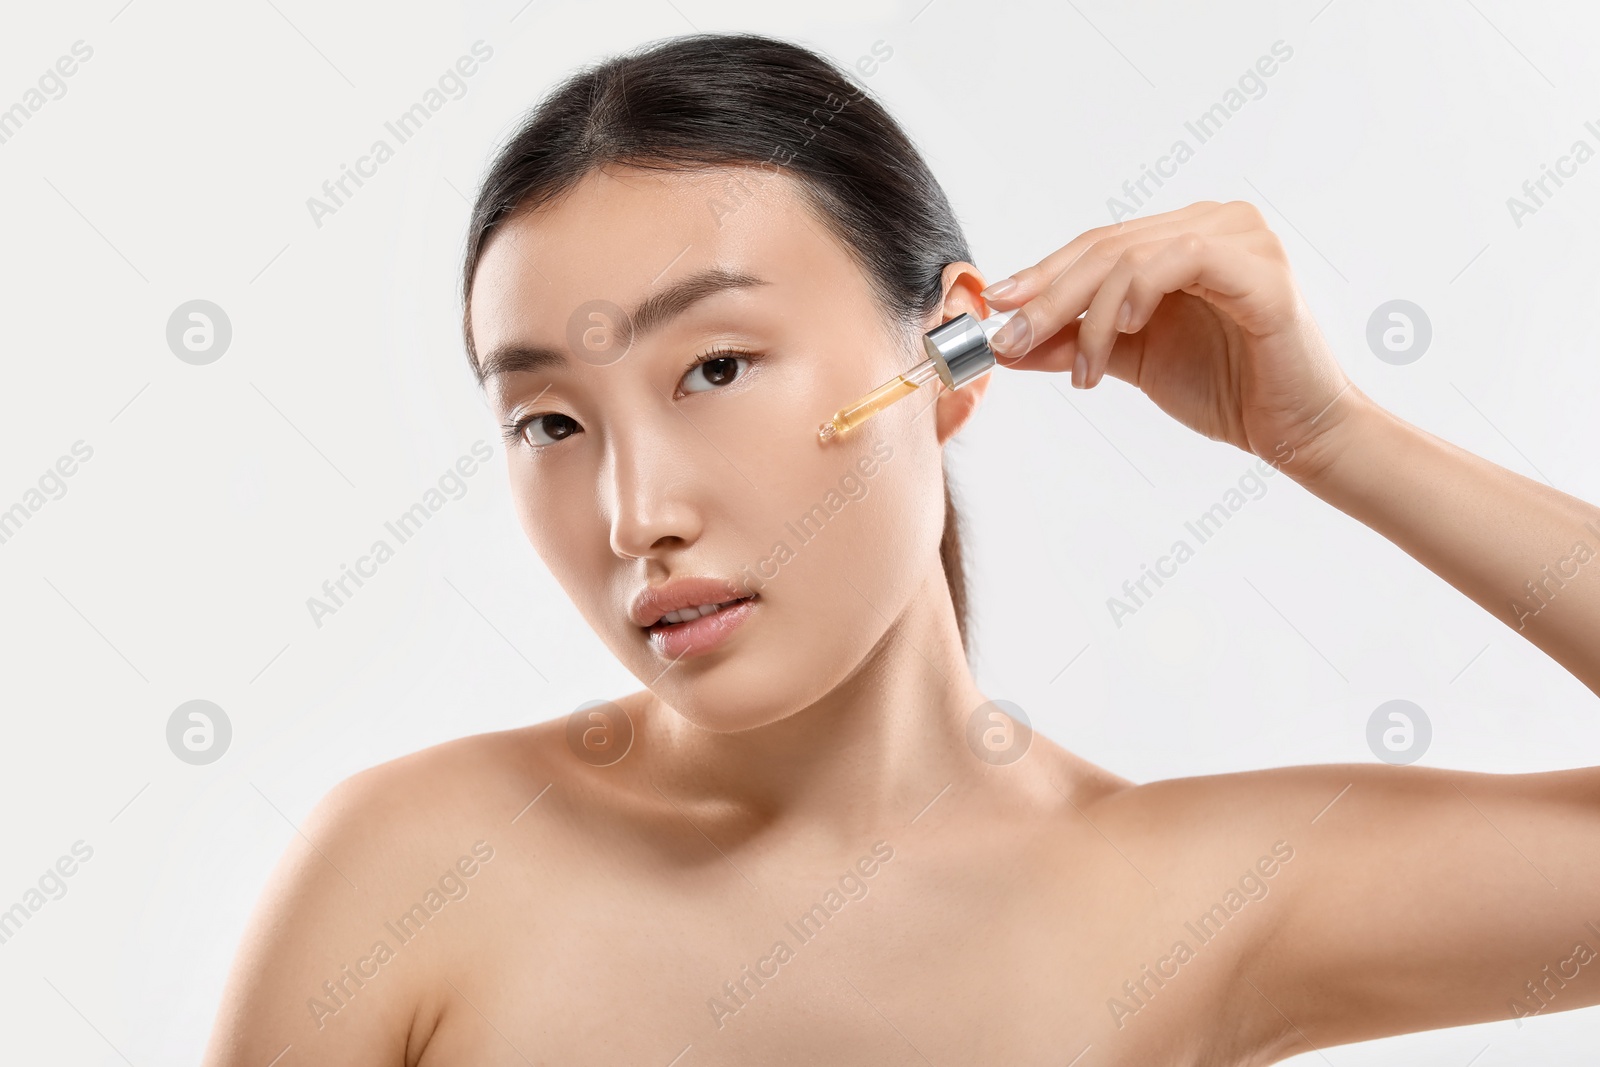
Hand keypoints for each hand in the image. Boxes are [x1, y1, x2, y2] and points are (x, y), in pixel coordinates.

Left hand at [982, 200, 1363, 481]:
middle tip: (1011, 339)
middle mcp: (1215, 223)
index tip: (997, 310)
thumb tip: (1008, 344)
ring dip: (1088, 313)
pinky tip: (1121, 330)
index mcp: (1185, 236)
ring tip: (1079, 368)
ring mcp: (1241, 238)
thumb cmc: (1227, 388)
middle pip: (1106, 247)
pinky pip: (1178, 261)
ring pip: (1132, 255)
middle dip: (1049, 296)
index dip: (1042, 275)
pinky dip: (1137, 293)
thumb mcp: (1132, 361)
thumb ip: (1075, 344)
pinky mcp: (1259, 268)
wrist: (1295, 431)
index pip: (1098, 245)